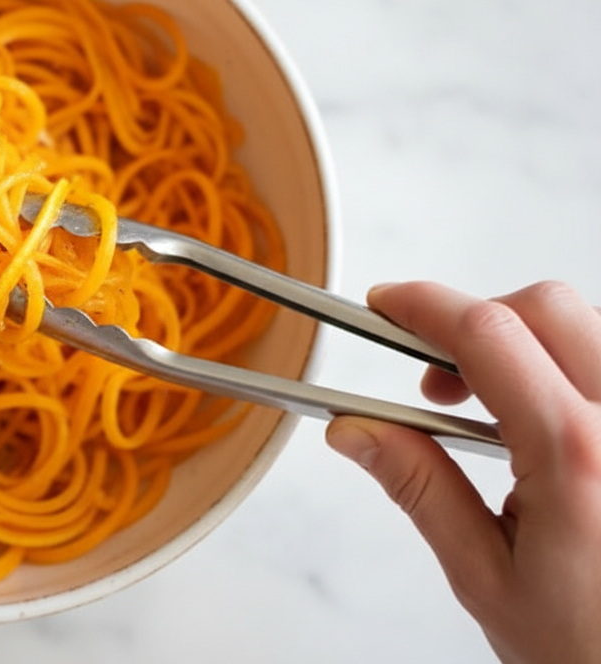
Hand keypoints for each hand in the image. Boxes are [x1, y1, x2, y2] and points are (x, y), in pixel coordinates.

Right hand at [326, 281, 600, 663]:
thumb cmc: (595, 651)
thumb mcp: (488, 578)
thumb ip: (420, 488)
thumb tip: (357, 431)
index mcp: (578, 457)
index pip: (487, 334)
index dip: (423, 305)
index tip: (388, 307)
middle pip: (547, 308)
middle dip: (477, 322)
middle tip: (438, 383)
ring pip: (592, 328)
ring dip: (532, 347)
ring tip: (500, 415)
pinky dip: (575, 373)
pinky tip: (553, 427)